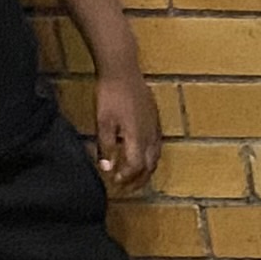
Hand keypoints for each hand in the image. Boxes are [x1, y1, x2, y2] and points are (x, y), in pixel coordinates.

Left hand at [91, 66, 160, 192]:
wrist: (122, 71)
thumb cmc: (110, 95)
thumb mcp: (103, 122)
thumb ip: (105, 146)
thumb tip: (106, 168)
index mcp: (137, 137)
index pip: (135, 166)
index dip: (126, 177)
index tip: (115, 182)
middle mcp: (150, 136)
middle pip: (149, 166)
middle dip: (139, 180)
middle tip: (127, 188)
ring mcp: (155, 127)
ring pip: (155, 156)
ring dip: (146, 170)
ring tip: (136, 177)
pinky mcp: (155, 120)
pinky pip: (157, 145)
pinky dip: (151, 156)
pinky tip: (143, 155)